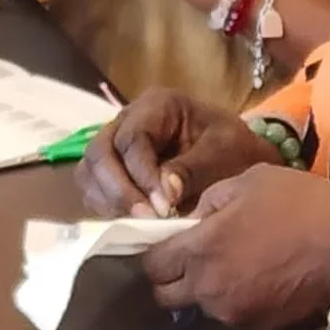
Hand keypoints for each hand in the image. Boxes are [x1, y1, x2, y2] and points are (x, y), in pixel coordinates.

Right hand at [78, 88, 281, 217]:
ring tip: (138, 224)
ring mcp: (115, 146)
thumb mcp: (225, 152)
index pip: (133, 138)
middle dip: (118, 189)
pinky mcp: (112, 172)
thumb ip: (194, 168)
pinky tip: (131, 224)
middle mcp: (128, 121)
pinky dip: (106, 209)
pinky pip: (94, 190)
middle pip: (100, 153)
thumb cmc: (234, 149)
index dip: (142, 174)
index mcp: (157, 105)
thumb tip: (163, 192)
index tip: (164, 206)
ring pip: (89, 172)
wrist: (239, 161)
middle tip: (145, 218)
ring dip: (108, 201)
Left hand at [142, 165, 329, 329]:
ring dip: (213, 290)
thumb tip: (196, 218)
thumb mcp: (257, 180)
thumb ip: (213, 197)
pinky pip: (238, 317)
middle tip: (202, 258)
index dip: (158, 252)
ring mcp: (233, 317)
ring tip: (246, 267)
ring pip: (204, 307)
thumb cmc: (306, 209)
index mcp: (201, 250)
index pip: (152, 264)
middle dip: (175, 278)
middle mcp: (208, 290)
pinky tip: (270, 283)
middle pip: (166, 295)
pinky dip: (245, 303)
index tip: (173, 242)